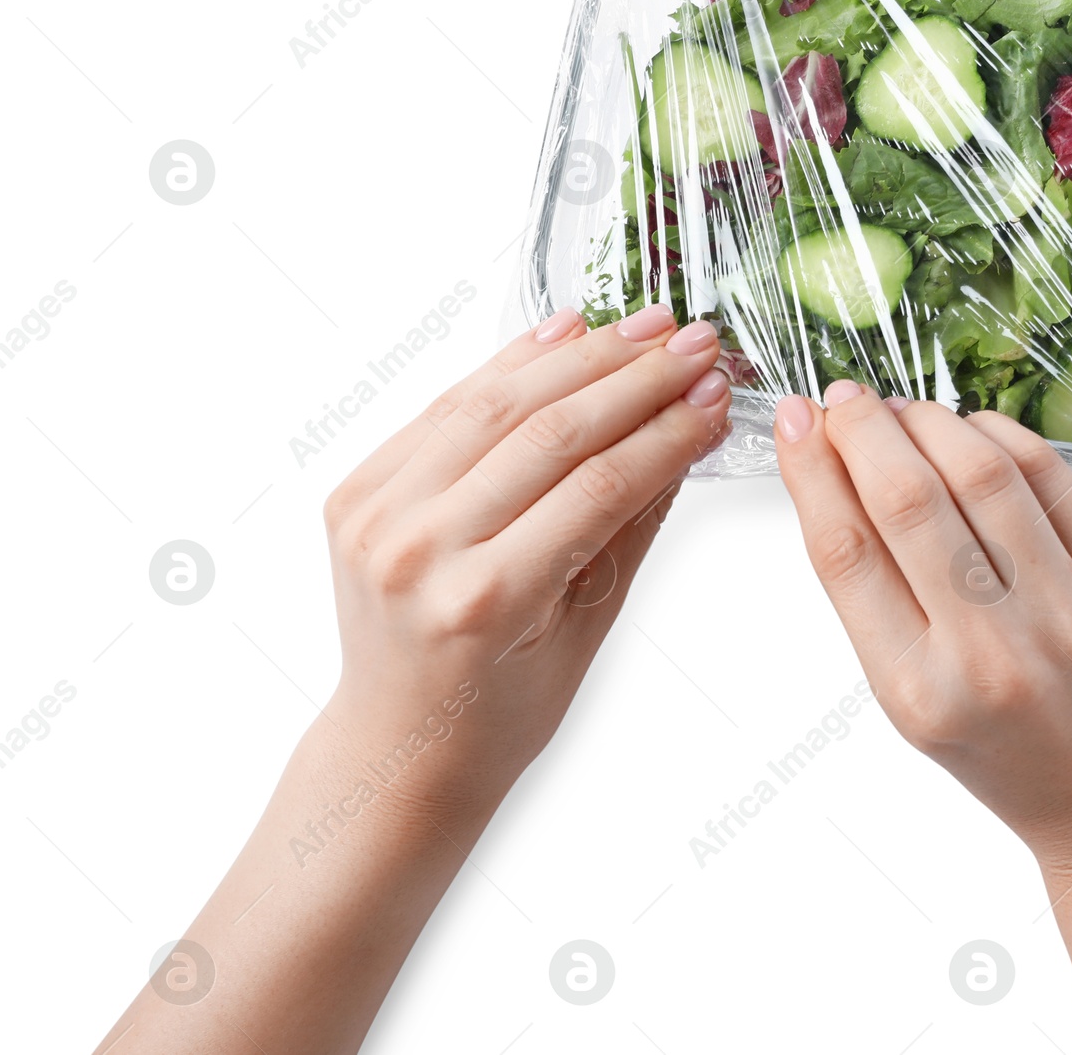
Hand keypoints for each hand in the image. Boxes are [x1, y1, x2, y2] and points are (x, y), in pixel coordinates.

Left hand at [322, 302, 731, 822]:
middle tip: (696, 345)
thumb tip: (688, 429)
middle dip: (635, 379)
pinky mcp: (356, 491)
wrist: (399, 744)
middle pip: (548, 434)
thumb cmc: (501, 709)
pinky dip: (509, 367)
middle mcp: (419, 551)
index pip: (597, 487)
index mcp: (484, 602)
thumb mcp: (586, 630)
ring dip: (580, 357)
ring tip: (646, 327)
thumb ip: (632, 524)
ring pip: (494, 404)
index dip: (666, 431)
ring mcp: (377, 516)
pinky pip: (445, 409)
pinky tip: (566, 332)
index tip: (715, 394)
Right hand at [772, 382, 1071, 1054]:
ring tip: (899, 410)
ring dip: (926, 421)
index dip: (808, 471)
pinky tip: (967, 429)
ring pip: (979, 472)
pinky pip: (1047, 474)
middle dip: (860, 430)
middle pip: (905, 500)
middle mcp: (991, 652)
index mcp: (918, 692)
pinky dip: (995, 434)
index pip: (844, 552)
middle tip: (841, 400)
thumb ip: (875, 597)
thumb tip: (835, 471)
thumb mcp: (911, 700)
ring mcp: (1065, 610)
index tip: (792, 423)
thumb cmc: (1005, 749)